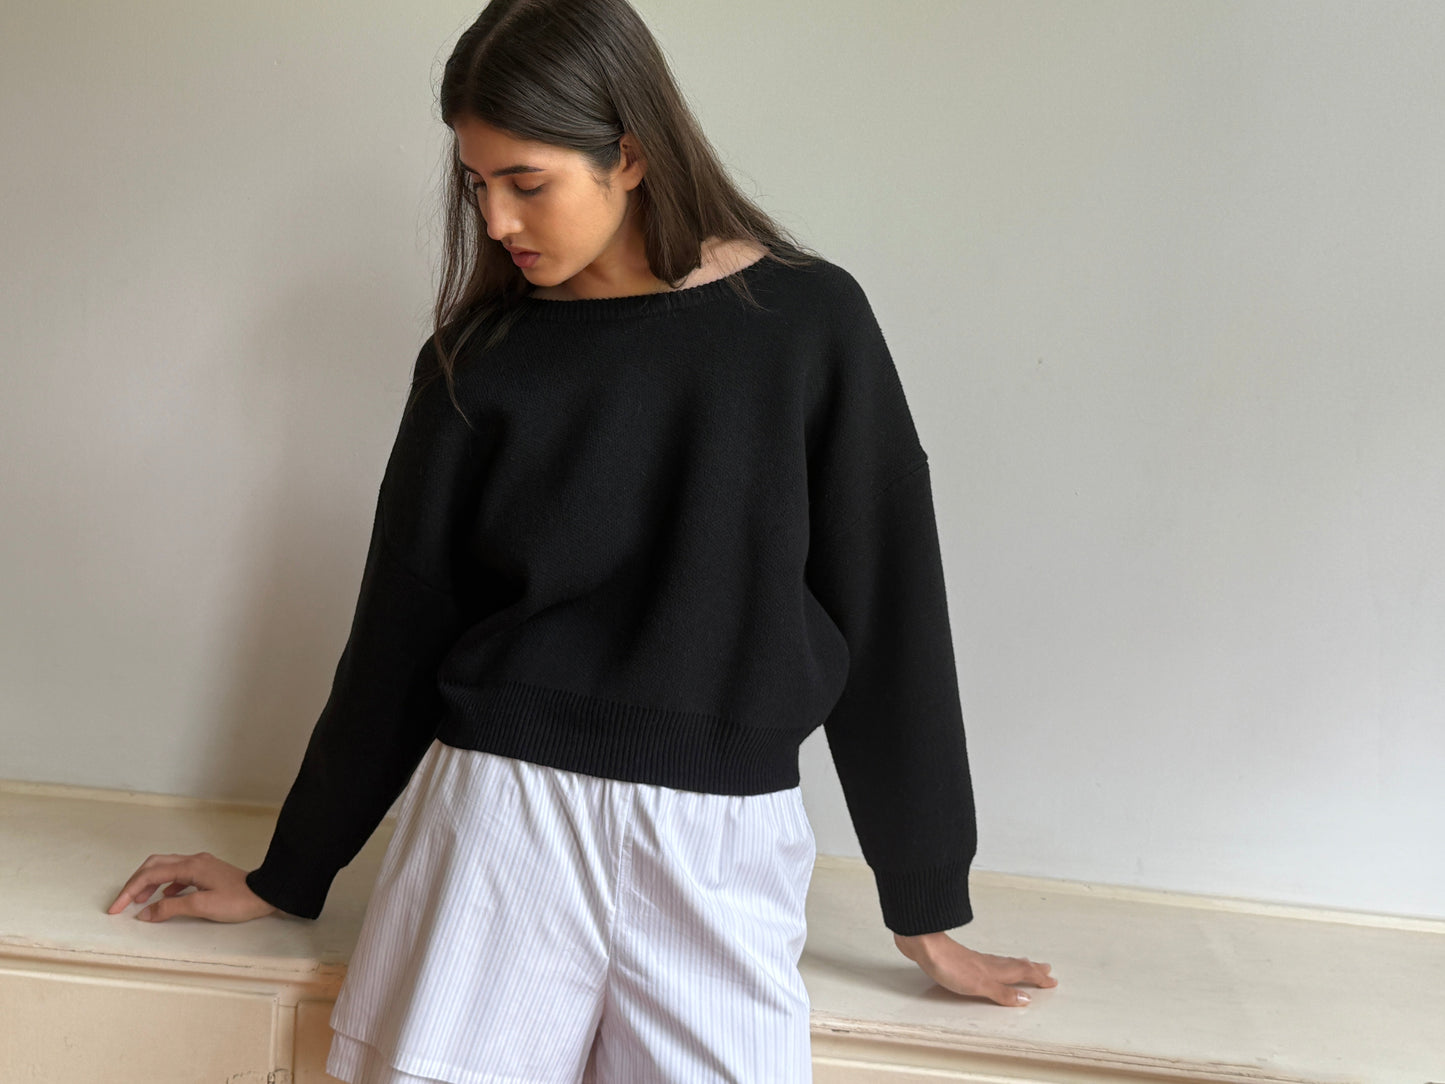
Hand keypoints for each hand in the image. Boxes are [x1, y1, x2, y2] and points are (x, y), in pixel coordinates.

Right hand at [107, 851, 279, 923]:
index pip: (150, 874)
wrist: (266, 894)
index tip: (116, 908)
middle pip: (155, 865)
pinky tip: (166, 898)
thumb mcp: (201, 906)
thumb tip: (145, 913)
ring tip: (141, 902)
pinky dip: (166, 885)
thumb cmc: (238, 900)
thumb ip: (170, 908)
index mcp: (190, 866)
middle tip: (123, 902)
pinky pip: (179, 875)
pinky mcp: (208, 873)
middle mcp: (194, 861)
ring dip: (150, 883)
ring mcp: (202, 865)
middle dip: (136, 883)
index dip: (130, 891)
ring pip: (166, 868)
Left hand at [894, 930, 1056, 1005]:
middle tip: (1046, 969)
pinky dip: (998, 964)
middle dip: (1032, 968)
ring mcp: (976, 960)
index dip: (1038, 978)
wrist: (924, 946)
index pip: (1023, 974)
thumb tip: (1026, 999)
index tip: (1052, 981)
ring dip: (1017, 964)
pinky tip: (990, 964)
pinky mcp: (962, 959)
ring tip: (1025, 964)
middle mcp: (988, 963)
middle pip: (1016, 965)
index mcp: (995, 971)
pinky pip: (989, 962)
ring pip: (1003, 962)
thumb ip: (1002, 993)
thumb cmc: (949, 965)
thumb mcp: (980, 985)